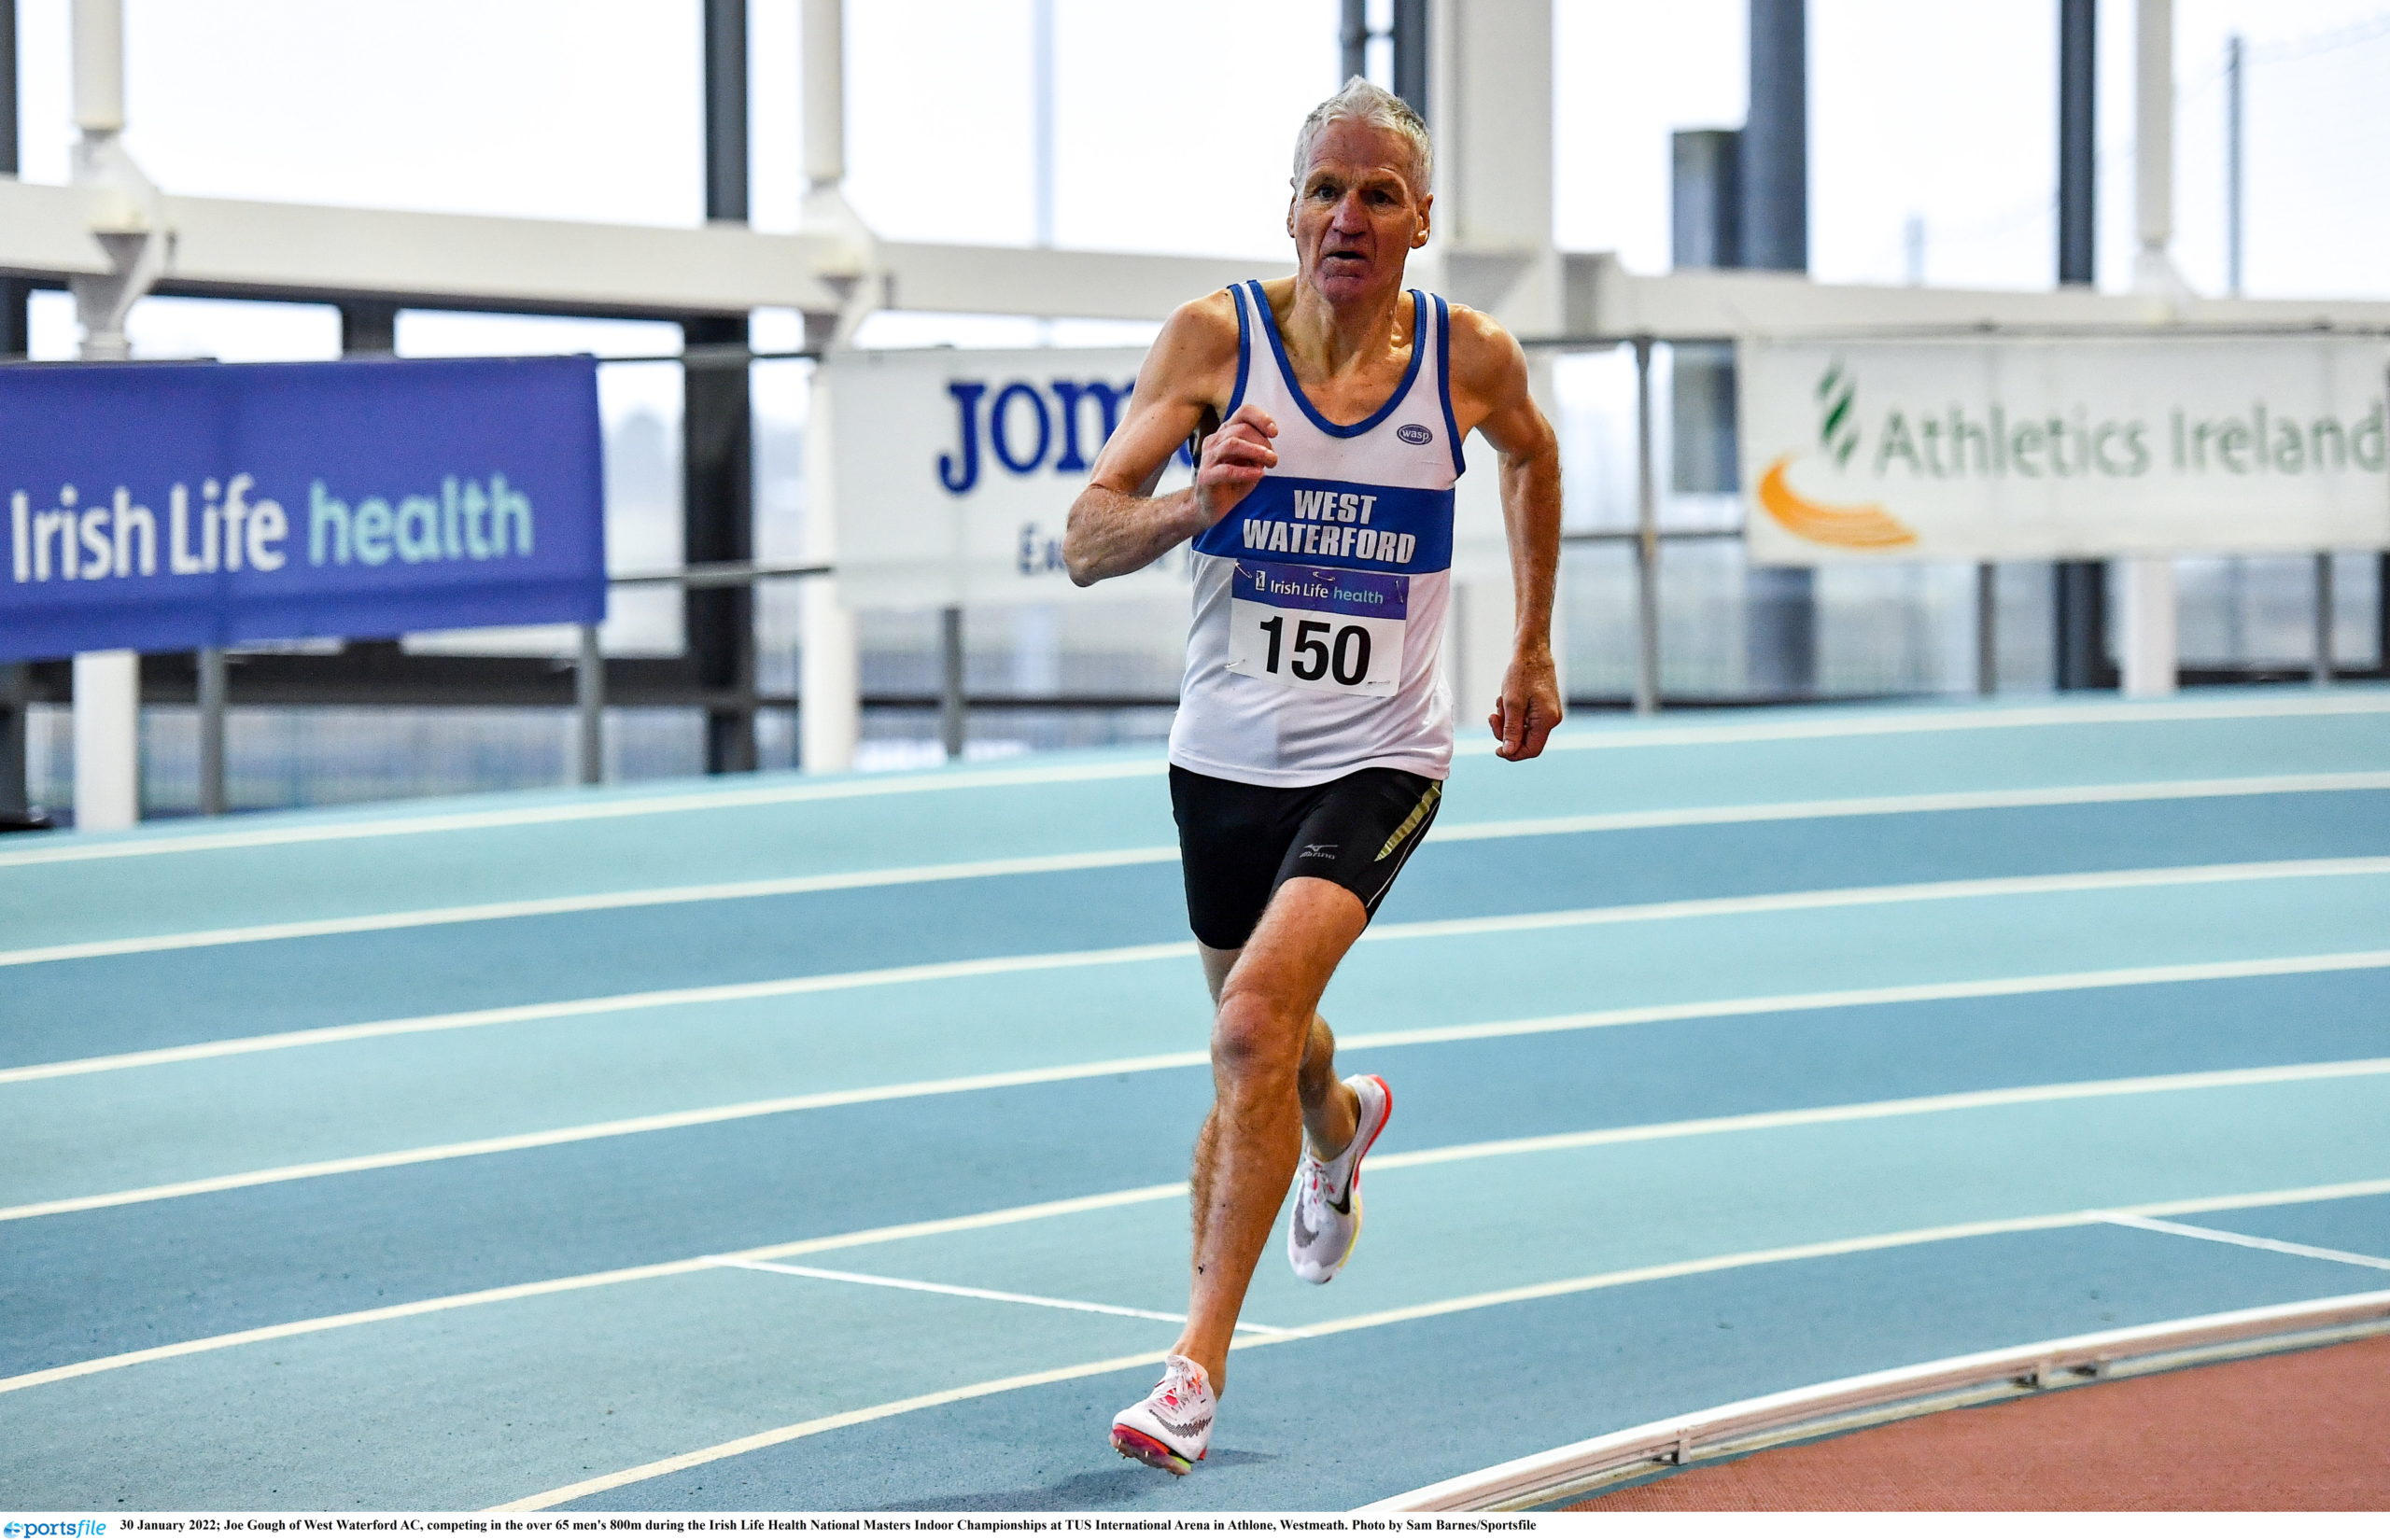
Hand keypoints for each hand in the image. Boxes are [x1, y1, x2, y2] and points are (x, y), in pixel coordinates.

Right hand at [1194, 404, 1277, 524]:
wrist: (1210, 507)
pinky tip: (1259, 474)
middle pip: (1241, 429)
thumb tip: (1269, 447)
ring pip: (1233, 444)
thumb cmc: (1233, 482)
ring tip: (1271, 462)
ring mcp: (1208, 458)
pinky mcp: (1206, 476)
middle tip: (1274, 459)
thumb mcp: (1250, 462)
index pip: (1244, 412)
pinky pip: (1227, 470)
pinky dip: (1246, 471)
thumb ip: (1259, 450)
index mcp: (1226, 433)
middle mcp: (1215, 441)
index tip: (1274, 432)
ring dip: (1256, 452)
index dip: (1261, 418)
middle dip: (1262, 442)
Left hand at [1488, 650, 1561, 760]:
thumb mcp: (1512, 703)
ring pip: (1524, 730)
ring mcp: (1549, 713)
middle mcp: (1552, 719)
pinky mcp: (1544, 708)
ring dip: (1507, 721)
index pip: (1531, 750)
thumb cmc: (1522, 673)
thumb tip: (1509, 752)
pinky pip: (1526, 720)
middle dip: (1506, 732)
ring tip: (1500, 702)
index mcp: (1547, 719)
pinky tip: (1505, 699)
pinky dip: (1513, 714)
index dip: (1513, 753)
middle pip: (1526, 741)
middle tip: (1493, 717)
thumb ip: (1511, 730)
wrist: (1532, 652)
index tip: (1496, 750)